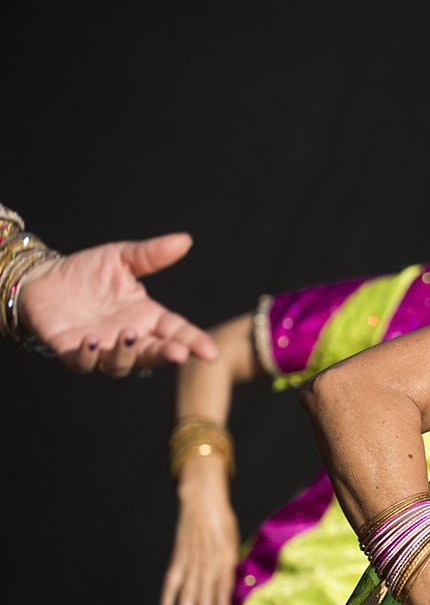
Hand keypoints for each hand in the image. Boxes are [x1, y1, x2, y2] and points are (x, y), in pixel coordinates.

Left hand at [18, 232, 218, 375]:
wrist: (42, 278)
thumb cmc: (87, 271)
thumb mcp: (121, 258)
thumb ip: (151, 255)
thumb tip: (184, 240)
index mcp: (146, 317)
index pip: (176, 332)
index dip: (194, 342)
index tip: (211, 353)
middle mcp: (127, 337)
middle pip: (153, 354)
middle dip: (165, 355)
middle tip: (178, 352)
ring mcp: (101, 348)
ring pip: (120, 364)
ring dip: (126, 354)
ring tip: (127, 334)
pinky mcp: (70, 351)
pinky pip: (82, 363)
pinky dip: (88, 357)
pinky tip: (92, 342)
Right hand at [161, 469, 240, 604]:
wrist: (202, 501)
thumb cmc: (223, 523)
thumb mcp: (233, 542)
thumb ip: (230, 564)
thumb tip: (230, 588)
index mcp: (225, 556)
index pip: (223, 584)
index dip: (222, 602)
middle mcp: (207, 559)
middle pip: (204, 591)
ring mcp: (191, 559)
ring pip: (187, 590)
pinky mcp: (178, 557)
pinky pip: (171, 580)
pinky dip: (167, 597)